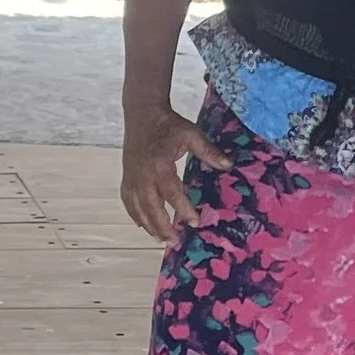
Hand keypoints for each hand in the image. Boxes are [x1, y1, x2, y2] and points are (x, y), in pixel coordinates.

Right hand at [121, 106, 223, 243]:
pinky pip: (128, 200)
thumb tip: (228, 166)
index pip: (172, 192)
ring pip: (137, 207)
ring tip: (160, 239)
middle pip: (151, 207)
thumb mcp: (191, 134)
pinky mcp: (127, 176)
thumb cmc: (168, 124)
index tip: (195, 222)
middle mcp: (143, 174)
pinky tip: (141, 225)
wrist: (141, 113)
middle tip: (174, 242)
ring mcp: (132, 177)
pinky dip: (134, 214)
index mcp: (159, 164)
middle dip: (162, 226)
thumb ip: (209, 151)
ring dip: (148, 225)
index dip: (183, 209)